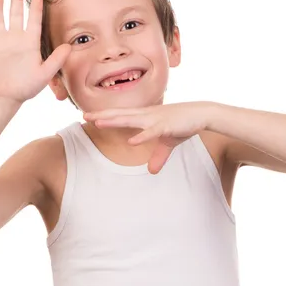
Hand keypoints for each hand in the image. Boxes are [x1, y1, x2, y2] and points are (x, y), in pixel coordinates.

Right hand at [0, 0, 71, 102]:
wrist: (7, 97)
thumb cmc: (27, 87)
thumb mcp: (45, 74)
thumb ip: (56, 60)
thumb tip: (69, 47)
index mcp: (30, 43)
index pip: (34, 21)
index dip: (36, 8)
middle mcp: (15, 39)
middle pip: (16, 15)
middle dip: (16, 0)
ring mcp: (0, 43)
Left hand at [83, 102, 212, 173]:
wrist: (202, 114)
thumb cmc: (184, 124)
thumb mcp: (168, 143)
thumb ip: (158, 156)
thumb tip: (151, 171)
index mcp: (146, 116)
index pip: (121, 115)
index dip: (106, 115)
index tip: (89, 115)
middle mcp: (147, 115)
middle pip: (120, 114)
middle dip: (102, 115)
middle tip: (83, 115)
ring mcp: (155, 119)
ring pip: (131, 120)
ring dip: (115, 120)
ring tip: (98, 122)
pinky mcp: (166, 126)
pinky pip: (152, 132)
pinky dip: (142, 136)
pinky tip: (131, 141)